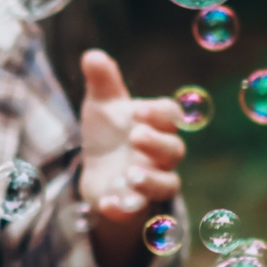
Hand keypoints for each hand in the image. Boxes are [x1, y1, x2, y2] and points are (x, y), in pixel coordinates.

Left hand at [78, 50, 185, 266]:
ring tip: (131, 174)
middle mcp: (161, 154)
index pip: (172, 116)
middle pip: (174, 150)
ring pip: (167, 184)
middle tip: (135, 136)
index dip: (159, 114)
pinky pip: (137, 211)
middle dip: (158, 143)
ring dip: (151, 180)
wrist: (99, 169)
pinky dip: (123, 208)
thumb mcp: (102, 104)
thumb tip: (92, 55)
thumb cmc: (110, 131)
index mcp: (157, 124)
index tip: (138, 111)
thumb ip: (102, 81)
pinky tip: (106, 203)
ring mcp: (151, 181)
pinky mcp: (135, 205)